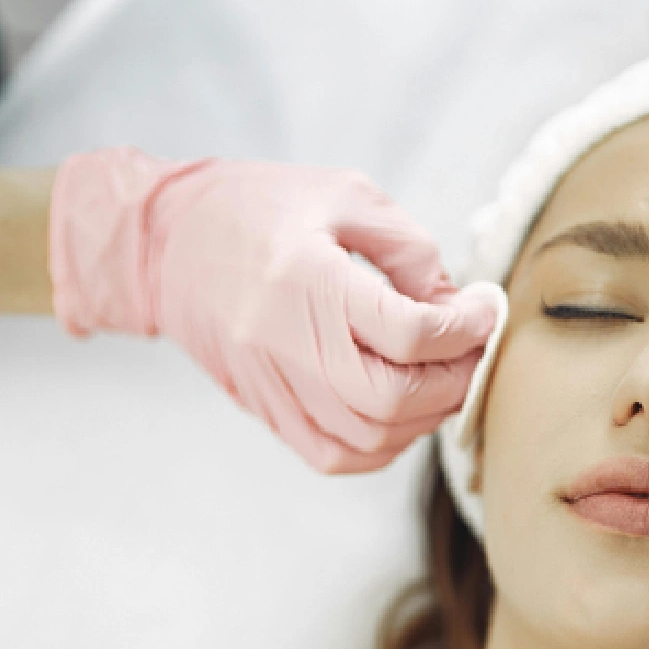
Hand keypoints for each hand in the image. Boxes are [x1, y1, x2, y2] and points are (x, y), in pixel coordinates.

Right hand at [48, 147, 496, 472]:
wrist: (166, 242)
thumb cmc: (255, 208)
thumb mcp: (343, 194)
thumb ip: (408, 249)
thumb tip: (455, 305)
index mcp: (307, 279)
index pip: (407, 333)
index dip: (464, 329)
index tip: (482, 310)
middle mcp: (285, 341)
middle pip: (391, 397)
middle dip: (452, 380)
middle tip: (471, 349)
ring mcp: (272, 383)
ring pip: (368, 437)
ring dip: (423, 417)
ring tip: (441, 378)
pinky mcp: (264, 407)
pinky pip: (333, 454)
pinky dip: (381, 446)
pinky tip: (400, 412)